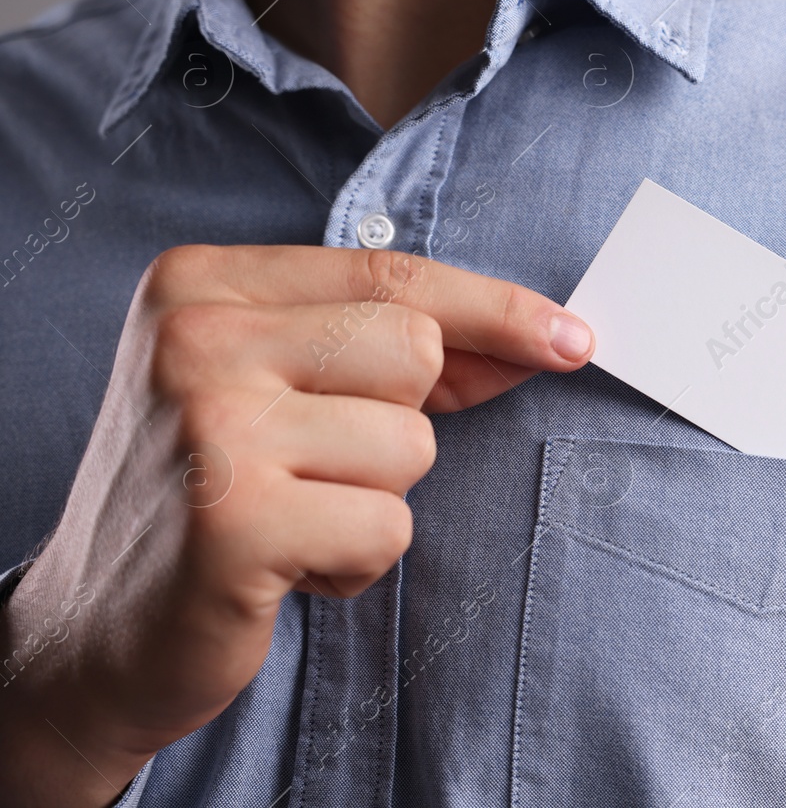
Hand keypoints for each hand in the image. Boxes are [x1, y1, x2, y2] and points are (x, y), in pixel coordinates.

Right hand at [0, 245, 591, 806]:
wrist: (96, 630)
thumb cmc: (213, 494)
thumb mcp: (280, 388)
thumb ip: (394, 352)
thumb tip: (548, 338)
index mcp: (200, 283)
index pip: (390, 274)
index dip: (495, 308)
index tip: (571, 337)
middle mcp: (194, 337)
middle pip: (414, 350)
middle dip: (397, 424)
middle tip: (312, 467)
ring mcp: (208, 426)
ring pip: (410, 445)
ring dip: (371, 501)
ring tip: (289, 519)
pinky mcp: (233, 523)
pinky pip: (387, 527)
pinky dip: (356, 563)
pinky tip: (283, 568)